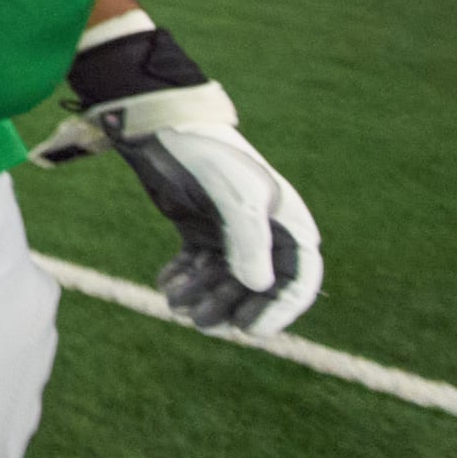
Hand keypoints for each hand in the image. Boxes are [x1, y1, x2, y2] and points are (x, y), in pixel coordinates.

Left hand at [31, 12, 321, 336]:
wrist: (158, 126)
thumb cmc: (204, 154)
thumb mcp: (232, 195)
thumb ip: (248, 240)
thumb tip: (258, 285)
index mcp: (286, 222)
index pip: (298, 278)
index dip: (280, 310)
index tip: (250, 330)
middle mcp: (262, 231)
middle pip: (257, 287)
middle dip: (230, 307)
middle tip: (199, 321)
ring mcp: (230, 231)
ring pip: (224, 281)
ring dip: (203, 298)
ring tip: (176, 303)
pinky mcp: (199, 229)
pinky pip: (198, 267)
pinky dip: (184, 280)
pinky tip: (168, 284)